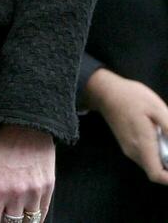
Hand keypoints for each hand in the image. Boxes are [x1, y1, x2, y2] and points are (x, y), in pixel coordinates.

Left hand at [0, 125, 54, 222]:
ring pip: (29, 221)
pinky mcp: (49, 189)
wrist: (30, 126)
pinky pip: (43, 212)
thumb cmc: (8, 141)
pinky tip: (31, 218)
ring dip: (22, 221)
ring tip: (17, 219)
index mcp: (0, 187)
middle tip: (3, 219)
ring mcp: (35, 193)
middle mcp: (18, 194)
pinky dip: (36, 217)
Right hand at [84, 68, 167, 184]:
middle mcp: (133, 151)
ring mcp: (128, 148)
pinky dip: (155, 154)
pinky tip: (159, 138)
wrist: (105, 91)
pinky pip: (144, 156)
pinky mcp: (126, 144)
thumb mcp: (156, 107)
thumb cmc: (131, 97)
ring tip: (166, 140)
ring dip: (162, 161)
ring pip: (149, 164)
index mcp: (142, 144)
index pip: (156, 175)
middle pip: (154, 171)